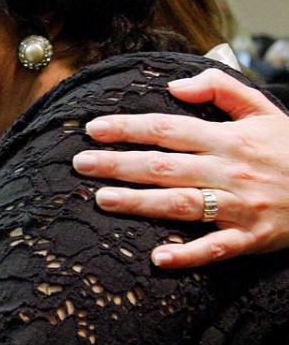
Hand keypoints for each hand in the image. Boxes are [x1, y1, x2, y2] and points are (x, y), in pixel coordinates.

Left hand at [72, 68, 288, 267]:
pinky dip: (188, 255)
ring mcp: (239, 207)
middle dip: (119, 164)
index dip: (128, 128)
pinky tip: (159, 258)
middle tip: (81, 163)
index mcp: (227, 139)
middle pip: (164, 165)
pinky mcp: (250, 238)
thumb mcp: (262, 108)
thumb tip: (176, 86)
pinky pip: (216, 249)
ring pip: (181, 204)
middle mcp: (228, 171)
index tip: (94, 129)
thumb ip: (220, 88)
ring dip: (140, 202)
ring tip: (102, 199)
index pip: (167, 129)